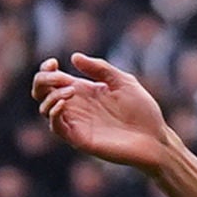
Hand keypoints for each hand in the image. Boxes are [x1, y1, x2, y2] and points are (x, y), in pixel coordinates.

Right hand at [31, 53, 178, 173]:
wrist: (156, 138)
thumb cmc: (143, 111)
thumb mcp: (123, 82)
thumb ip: (101, 68)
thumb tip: (74, 57)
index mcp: (83, 91)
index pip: (52, 80)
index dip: (46, 70)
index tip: (53, 62)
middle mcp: (76, 107)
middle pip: (41, 93)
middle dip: (42, 80)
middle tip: (58, 76)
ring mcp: (76, 123)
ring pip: (45, 109)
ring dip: (51, 95)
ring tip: (71, 90)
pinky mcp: (80, 139)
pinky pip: (56, 127)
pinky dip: (54, 112)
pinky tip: (65, 101)